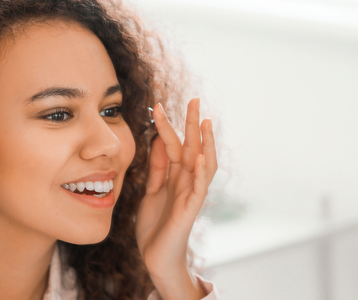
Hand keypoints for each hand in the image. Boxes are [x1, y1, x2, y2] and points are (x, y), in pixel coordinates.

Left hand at [135, 97, 217, 299]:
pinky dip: (201, 172)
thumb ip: (157, 168)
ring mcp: (190, 194)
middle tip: (194, 99)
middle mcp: (186, 181)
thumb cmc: (156, 225)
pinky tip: (201, 156)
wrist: (156, 257)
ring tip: (205, 121)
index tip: (157, 105)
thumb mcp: (152, 190)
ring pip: (203, 163)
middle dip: (193, 123)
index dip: (166, 125)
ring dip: (205, 142)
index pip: (174, 144)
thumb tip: (158, 140)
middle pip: (192, 147)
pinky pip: (199, 188)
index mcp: (175, 175)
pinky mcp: (190, 210)